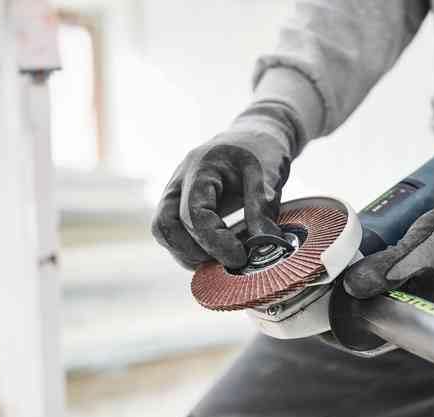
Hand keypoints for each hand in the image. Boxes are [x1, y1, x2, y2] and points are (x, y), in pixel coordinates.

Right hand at [152, 102, 301, 269]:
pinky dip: (191, 248)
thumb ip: (262, 208)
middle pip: (165, 225)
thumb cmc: (262, 151)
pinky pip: (173, 231)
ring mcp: (175, 192)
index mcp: (201, 167)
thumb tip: (263, 246)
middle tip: (228, 262)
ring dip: (188, 254)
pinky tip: (218, 253)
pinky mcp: (180, 204)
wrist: (255, 136)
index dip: (215, 241)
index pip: (195, 213)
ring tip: (222, 261)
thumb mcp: (270, 174)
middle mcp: (180, 180)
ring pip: (164, 231)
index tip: (240, 258)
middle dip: (194, 252)